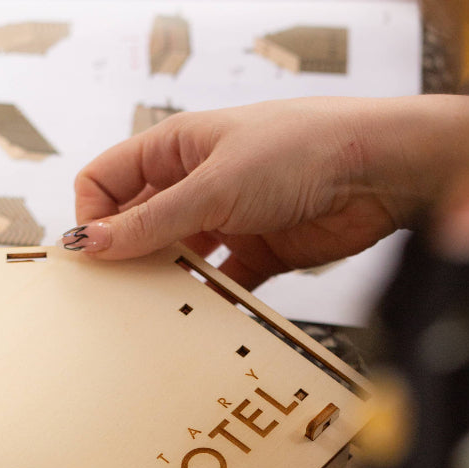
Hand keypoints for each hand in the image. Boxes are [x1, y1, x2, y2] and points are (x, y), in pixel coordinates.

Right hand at [70, 95, 468, 287]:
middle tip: (114, 294)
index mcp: (177, 148)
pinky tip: (202, 318)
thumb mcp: (214, 185)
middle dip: (126, 255)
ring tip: (155, 312)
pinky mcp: (258, 252)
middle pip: (141, 223)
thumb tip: (94, 243)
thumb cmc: (301, 149)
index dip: (94, 215)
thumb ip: (154, 220)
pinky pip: (221, 283)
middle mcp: (197, 182)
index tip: (91, 255)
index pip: (109, 179)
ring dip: (167, 283)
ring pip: (179, 258)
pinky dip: (211, 301)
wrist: (376, 174)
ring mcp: (228, 218)